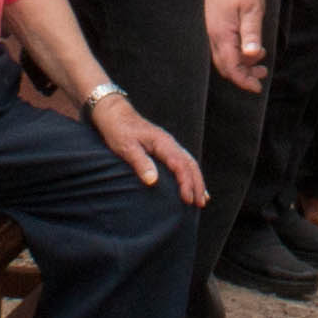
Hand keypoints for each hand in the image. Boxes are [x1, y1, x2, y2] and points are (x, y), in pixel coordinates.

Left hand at [96, 90, 208, 205]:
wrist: (114, 113)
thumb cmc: (119, 130)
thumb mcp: (126, 147)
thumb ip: (140, 162)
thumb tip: (152, 181)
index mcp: (163, 143)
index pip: (180, 165)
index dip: (186, 183)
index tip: (188, 200)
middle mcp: (170, 143)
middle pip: (191, 164)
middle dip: (198, 184)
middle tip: (200, 204)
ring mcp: (169, 144)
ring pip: (190, 163)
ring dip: (197, 180)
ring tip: (203, 198)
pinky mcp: (164, 147)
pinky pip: (183, 161)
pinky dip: (190, 174)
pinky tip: (192, 183)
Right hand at [208, 0, 268, 92]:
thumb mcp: (253, 9)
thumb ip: (251, 33)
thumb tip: (251, 55)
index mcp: (223, 34)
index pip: (231, 66)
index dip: (244, 80)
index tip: (258, 87)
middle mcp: (214, 35)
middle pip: (225, 66)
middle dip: (242, 75)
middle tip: (261, 76)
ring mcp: (213, 30)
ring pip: (223, 57)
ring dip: (241, 65)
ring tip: (260, 64)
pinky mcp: (216, 24)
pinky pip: (223, 47)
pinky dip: (236, 54)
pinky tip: (251, 49)